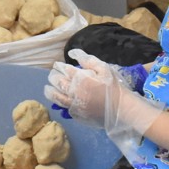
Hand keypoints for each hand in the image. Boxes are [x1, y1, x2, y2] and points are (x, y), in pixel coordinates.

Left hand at [44, 49, 162, 158]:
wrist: (120, 109)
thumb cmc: (113, 86)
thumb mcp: (103, 68)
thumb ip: (86, 60)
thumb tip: (71, 53)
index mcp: (80, 78)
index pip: (64, 70)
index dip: (59, 66)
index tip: (57, 65)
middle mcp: (73, 92)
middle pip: (57, 82)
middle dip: (53, 77)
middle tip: (53, 74)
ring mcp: (74, 105)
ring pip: (56, 97)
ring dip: (50, 91)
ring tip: (48, 88)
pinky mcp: (76, 115)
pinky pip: (64, 108)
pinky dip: (59, 102)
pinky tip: (59, 100)